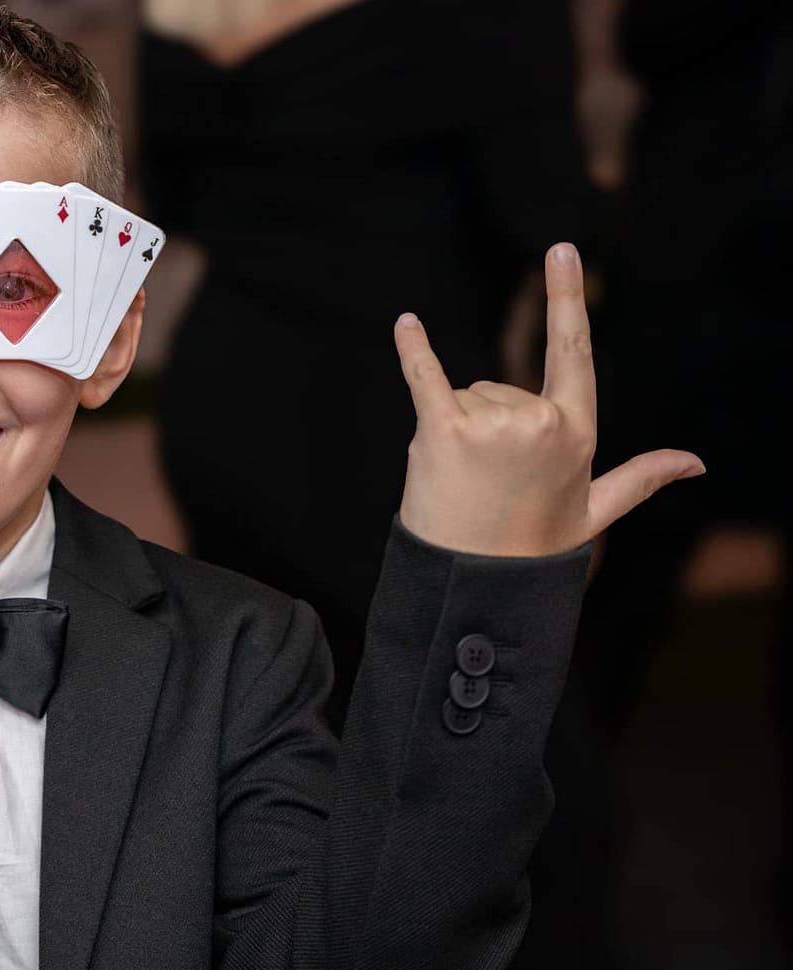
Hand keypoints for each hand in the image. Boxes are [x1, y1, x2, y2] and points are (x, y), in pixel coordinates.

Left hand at [394, 243, 702, 557]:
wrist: (474, 586)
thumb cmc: (532, 550)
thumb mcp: (594, 512)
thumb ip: (641, 477)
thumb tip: (696, 462)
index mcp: (577, 431)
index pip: (574, 350)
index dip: (567, 298)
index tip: (561, 250)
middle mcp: (540, 420)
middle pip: (499, 388)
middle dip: (485, 426)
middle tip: (485, 482)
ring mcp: (493, 423)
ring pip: (463, 397)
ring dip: (455, 433)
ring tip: (462, 482)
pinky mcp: (443, 430)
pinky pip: (424, 377)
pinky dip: (412, 349)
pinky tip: (406, 323)